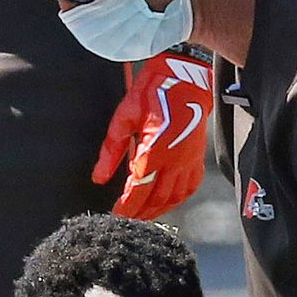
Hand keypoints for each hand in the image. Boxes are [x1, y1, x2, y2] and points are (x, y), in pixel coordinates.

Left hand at [92, 51, 215, 220]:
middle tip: (126, 219)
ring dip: (158, 210)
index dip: (126, 207)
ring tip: (142, 216)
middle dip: (140, 212)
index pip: (139, 189)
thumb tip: (98, 178)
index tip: (115, 215)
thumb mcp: (123, 118)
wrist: (185, 77)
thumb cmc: (151, 92)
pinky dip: (177, 199)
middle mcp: (175, 160)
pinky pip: (190, 187)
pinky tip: (166, 202)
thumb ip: (111, 151)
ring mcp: (189, 160)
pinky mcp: (197, 157)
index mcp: (155, 150)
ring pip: (174, 197)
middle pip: (156, 198)